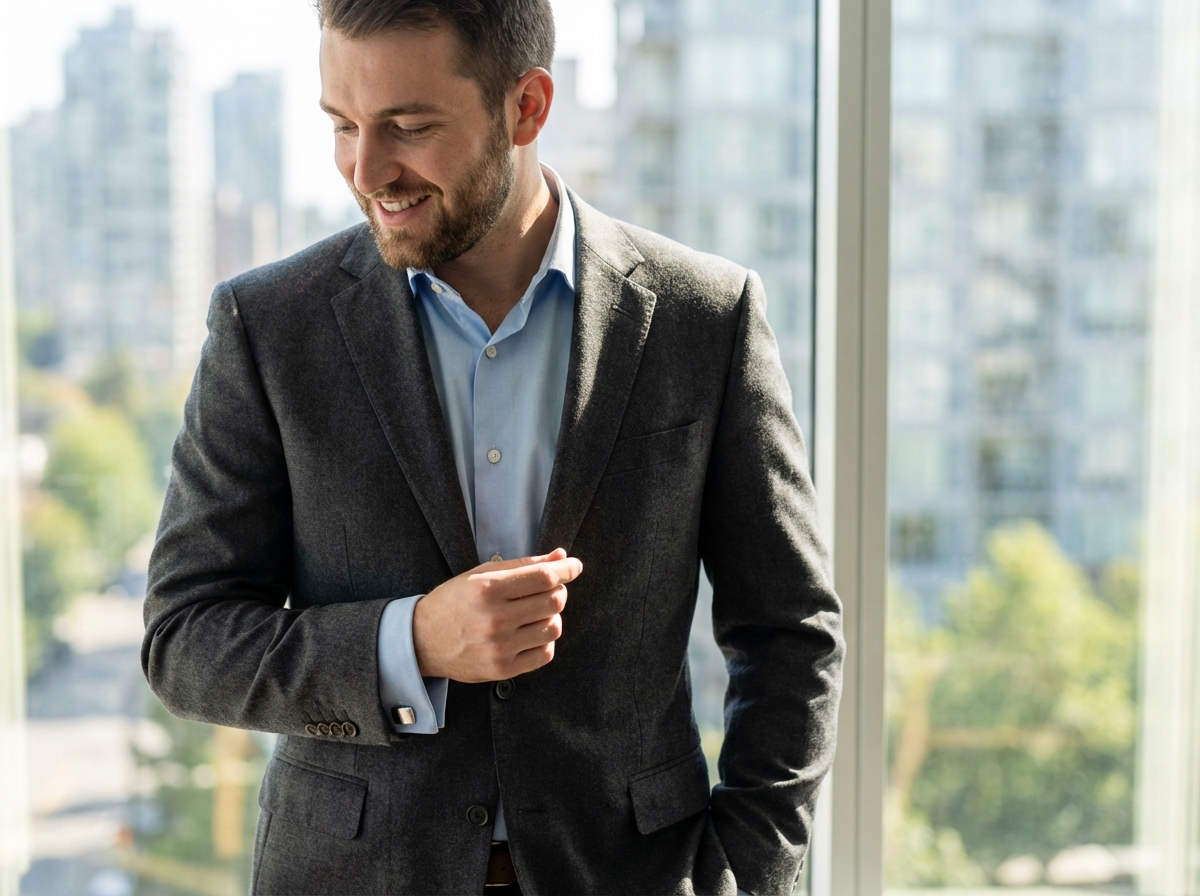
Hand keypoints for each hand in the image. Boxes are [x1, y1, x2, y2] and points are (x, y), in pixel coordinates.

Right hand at [411, 548, 582, 681]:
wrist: (423, 640)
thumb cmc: (455, 601)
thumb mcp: (482, 574)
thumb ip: (523, 565)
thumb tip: (561, 557)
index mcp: (488, 588)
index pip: (544, 577)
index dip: (566, 569)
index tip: (574, 566)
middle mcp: (495, 618)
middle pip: (554, 601)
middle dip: (558, 591)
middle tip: (548, 589)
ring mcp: (500, 647)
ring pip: (553, 628)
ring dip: (551, 616)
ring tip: (535, 612)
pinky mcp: (502, 669)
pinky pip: (545, 653)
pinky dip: (544, 640)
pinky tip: (530, 632)